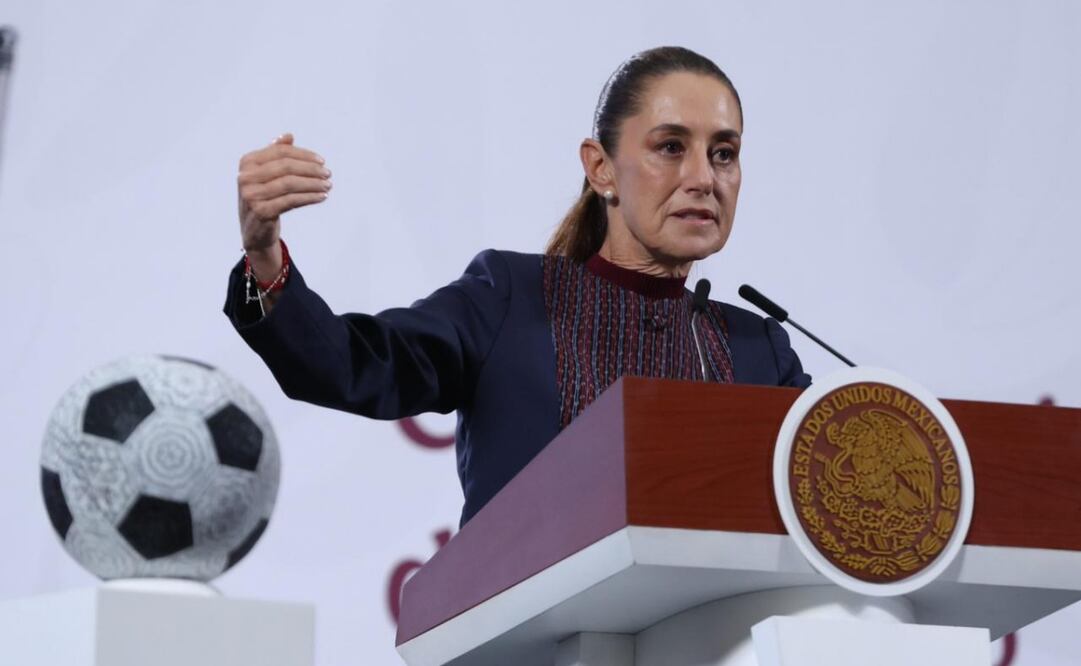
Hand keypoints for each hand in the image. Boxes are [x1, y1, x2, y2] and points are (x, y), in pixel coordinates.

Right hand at [236, 133, 330, 277]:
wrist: (254, 231)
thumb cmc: (263, 198)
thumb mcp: (265, 175)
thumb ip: (275, 154)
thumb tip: (288, 136)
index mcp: (247, 162)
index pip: (280, 152)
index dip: (303, 155)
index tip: (322, 161)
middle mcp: (245, 177)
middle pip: (286, 167)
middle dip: (310, 169)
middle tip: (328, 174)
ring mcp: (252, 195)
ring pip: (290, 184)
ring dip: (313, 184)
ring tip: (327, 185)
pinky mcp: (262, 212)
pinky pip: (291, 201)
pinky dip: (309, 197)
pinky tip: (321, 197)